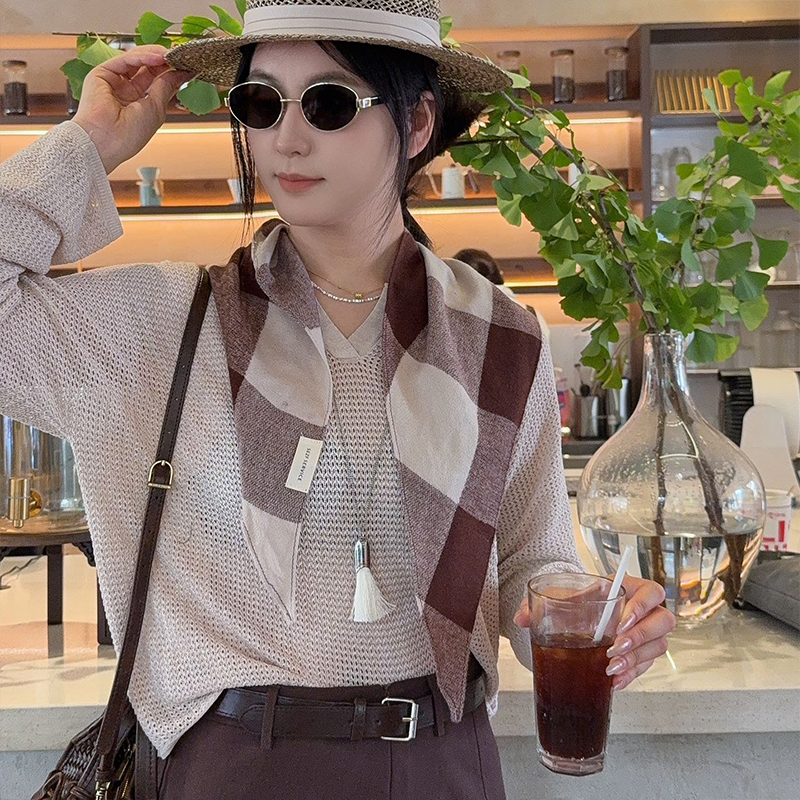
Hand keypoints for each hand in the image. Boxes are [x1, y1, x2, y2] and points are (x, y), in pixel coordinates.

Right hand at [72, 45, 194, 173]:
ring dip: (154, 56)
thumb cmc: (128, 135)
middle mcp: (125, 91)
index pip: (156, 81)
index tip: (187, 67)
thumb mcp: (156, 108)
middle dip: (163, 61)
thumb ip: (167, 86)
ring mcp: (113, 81)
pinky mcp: (102, 74)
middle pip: (146, 68)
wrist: (106, 142)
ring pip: (136, 61)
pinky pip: (125, 60)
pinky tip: (157, 57)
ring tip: (170, 55)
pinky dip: (142, 56)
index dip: (170, 72)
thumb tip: (182, 73)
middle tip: (180, 57)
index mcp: (138, 103)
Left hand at [513, 574, 675, 690]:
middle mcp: (644, 609)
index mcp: (629, 586)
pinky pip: (647, 666)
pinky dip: (631, 674)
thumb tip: (521, 618)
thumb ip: (540, 603)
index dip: (642, 607)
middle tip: (615, 648)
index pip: (652, 592)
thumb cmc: (575, 599)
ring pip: (658, 646)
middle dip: (640, 637)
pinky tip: (614, 680)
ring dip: (636, 659)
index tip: (620, 622)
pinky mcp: (643, 654)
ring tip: (611, 667)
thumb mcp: (560, 596)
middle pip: (663, 621)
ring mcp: (647, 632)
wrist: (576, 613)